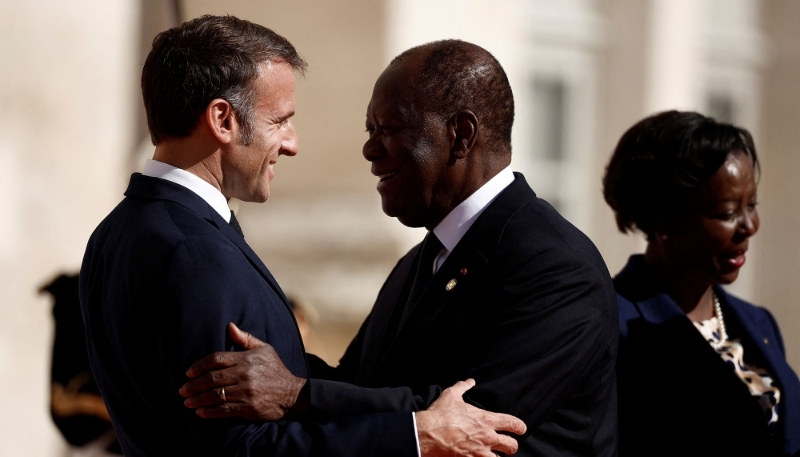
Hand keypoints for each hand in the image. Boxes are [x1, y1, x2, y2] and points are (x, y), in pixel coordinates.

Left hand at [178, 322, 306, 419]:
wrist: (293, 394)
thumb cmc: (276, 370)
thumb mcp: (264, 349)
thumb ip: (246, 339)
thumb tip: (229, 326)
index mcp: (246, 359)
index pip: (217, 359)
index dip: (199, 366)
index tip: (188, 373)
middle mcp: (245, 374)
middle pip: (213, 378)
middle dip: (194, 385)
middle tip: (182, 390)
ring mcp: (247, 392)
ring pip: (216, 395)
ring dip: (198, 399)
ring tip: (187, 402)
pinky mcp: (249, 407)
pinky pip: (225, 410)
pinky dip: (210, 412)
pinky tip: (200, 412)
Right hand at [416, 379, 525, 456]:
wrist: (427, 433)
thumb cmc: (440, 415)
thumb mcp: (451, 396)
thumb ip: (463, 387)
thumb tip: (470, 381)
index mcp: (486, 420)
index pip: (513, 424)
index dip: (520, 427)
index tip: (520, 429)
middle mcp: (487, 437)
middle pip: (511, 446)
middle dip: (511, 446)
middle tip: (506, 446)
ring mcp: (480, 452)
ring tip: (493, 455)